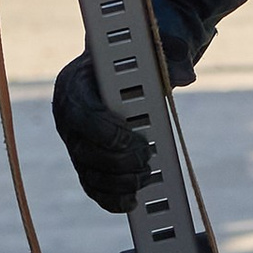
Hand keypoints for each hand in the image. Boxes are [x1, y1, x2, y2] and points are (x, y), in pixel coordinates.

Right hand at [52, 53, 153, 211]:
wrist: (115, 72)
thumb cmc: (130, 60)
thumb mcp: (148, 52)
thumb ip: (166, 58)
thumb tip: (185, 75)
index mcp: (74, 83)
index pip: (81, 113)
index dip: (106, 131)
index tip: (134, 138)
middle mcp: (67, 116)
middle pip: (84, 150)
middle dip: (119, 161)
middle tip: (146, 157)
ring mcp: (74, 142)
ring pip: (88, 173)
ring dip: (120, 181)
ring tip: (144, 176)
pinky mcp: (83, 162)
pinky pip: (92, 187)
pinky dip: (112, 198)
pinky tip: (132, 200)